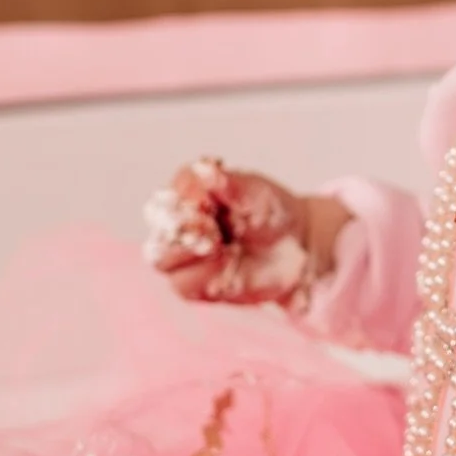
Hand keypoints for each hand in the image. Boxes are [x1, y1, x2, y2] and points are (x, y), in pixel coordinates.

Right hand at [144, 160, 349, 305]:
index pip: (175, 189)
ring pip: (162, 258)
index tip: (207, 202)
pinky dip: (203, 276)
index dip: (187, 195)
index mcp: (192, 192)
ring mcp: (184, 255)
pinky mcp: (195, 284)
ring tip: (220, 247)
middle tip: (211, 228)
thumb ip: (231, 184)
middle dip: (182, 227)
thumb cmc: (270, 214)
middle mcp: (180, 222)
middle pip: (160, 225)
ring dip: (189, 253)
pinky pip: (183, 284)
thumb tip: (206, 171)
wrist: (296, 248)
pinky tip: (227, 265)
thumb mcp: (257, 194)